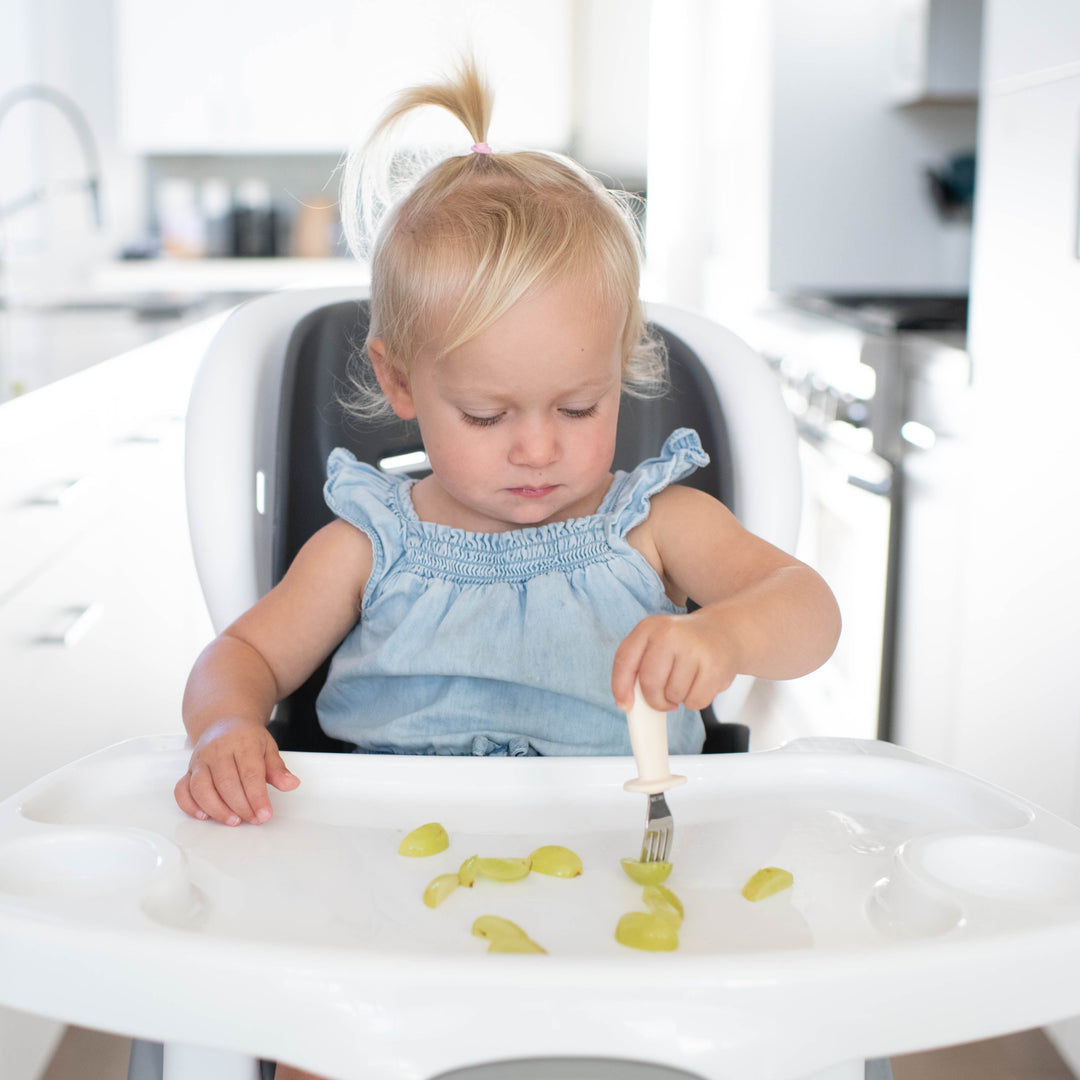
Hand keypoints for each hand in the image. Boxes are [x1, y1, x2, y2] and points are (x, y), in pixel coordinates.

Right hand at [174, 718, 298, 825]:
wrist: (224, 722)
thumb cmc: (247, 738)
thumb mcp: (268, 748)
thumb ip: (278, 769)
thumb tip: (291, 784)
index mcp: (242, 743)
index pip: (250, 774)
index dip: (257, 797)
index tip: (265, 814)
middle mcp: (218, 750)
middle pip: (226, 783)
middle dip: (241, 807)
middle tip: (254, 819)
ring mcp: (200, 760)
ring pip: (202, 788)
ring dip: (217, 810)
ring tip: (234, 821)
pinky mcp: (188, 770)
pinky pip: (182, 790)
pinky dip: (190, 805)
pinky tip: (204, 815)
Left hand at [611, 610, 739, 713]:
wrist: (725, 631)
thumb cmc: (684, 643)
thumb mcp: (657, 643)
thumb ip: (639, 666)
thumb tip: (628, 703)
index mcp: (648, 628)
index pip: (624, 661)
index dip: (620, 687)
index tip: (625, 705)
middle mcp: (669, 634)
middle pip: (649, 683)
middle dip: (655, 700)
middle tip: (663, 701)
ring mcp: (693, 649)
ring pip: (673, 695)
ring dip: (678, 698)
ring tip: (687, 681)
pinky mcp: (714, 666)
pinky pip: (695, 702)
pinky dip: (696, 701)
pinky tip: (701, 683)